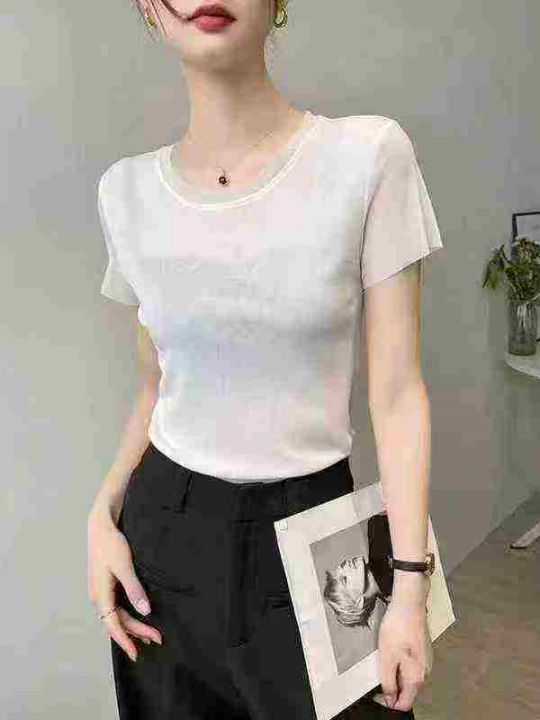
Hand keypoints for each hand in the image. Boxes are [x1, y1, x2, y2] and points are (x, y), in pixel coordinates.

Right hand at [87, 506, 162, 660]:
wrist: (100, 526)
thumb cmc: (111, 544)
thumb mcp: (125, 566)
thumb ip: (134, 589)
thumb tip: (145, 611)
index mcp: (101, 595)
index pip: (113, 626)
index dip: (126, 640)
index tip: (136, 654)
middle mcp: (99, 596)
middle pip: (118, 622)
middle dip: (136, 632)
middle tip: (157, 639)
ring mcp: (101, 591)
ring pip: (117, 615)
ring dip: (132, 625)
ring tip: (149, 635)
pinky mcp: (106, 585)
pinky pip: (116, 607)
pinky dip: (127, 615)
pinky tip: (137, 617)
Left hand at [373, 582, 432, 711]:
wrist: (410, 603)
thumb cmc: (398, 628)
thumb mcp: (387, 657)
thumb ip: (388, 681)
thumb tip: (390, 699)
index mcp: (417, 677)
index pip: (404, 703)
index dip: (387, 702)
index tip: (375, 692)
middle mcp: (425, 672)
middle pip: (407, 691)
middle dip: (391, 687)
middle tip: (377, 673)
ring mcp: (425, 660)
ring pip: (408, 677)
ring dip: (394, 674)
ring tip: (383, 658)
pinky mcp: (422, 649)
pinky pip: (410, 664)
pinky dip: (399, 663)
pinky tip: (392, 650)